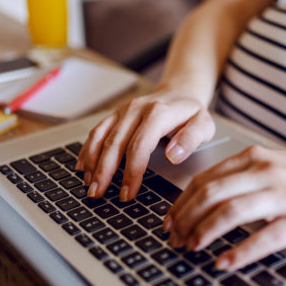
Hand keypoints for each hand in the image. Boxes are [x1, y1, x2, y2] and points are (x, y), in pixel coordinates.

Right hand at [76, 86, 214, 200]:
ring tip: (89, 185)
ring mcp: (123, 111)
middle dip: (104, 172)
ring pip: (101, 137)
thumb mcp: (204, 125)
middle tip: (98, 194)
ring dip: (92, 162)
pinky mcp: (115, 114)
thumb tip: (173, 156)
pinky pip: (96, 131)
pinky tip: (82, 167)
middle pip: (114, 143)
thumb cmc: (191, 113)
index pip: (139, 146)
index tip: (127, 193)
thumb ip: (191, 139)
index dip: (131, 172)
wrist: (180, 90)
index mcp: (158, 113)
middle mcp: (136, 109)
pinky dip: (87, 150)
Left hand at [164, 145, 285, 269]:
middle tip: (173, 239)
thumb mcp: (275, 164)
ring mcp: (285, 196)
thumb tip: (205, 196)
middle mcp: (266, 173)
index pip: (205, 179)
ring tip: (191, 248)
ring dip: (204, 232)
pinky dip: (239, 252)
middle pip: (210, 194)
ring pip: (230, 212)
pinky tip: (224, 262)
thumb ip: (242, 175)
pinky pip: (264, 238)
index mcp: (255, 158)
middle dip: (184, 219)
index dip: (180, 202)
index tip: (168, 220)